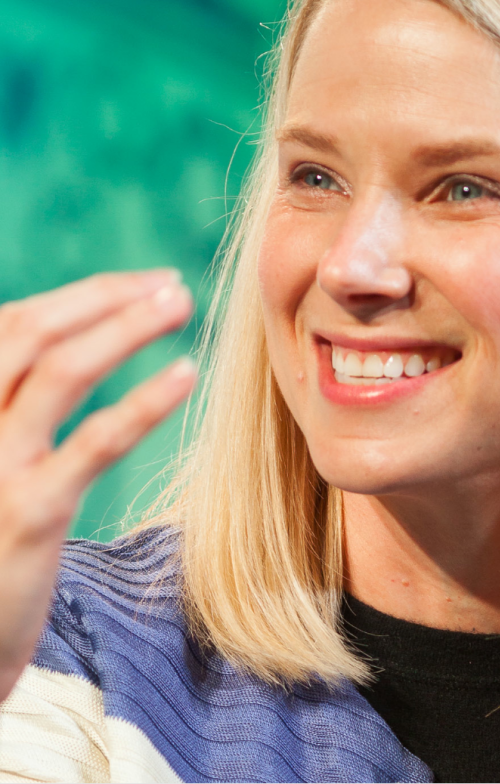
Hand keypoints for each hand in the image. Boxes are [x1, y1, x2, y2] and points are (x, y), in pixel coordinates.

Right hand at [0, 270, 195, 703]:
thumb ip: (16, 407)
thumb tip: (72, 343)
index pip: (7, 326)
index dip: (78, 298)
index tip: (140, 284)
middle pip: (27, 332)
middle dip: (101, 297)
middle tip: (170, 284)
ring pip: (57, 372)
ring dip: (124, 328)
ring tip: (180, 305)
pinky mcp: (29, 512)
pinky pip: (94, 442)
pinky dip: (144, 400)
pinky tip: (185, 374)